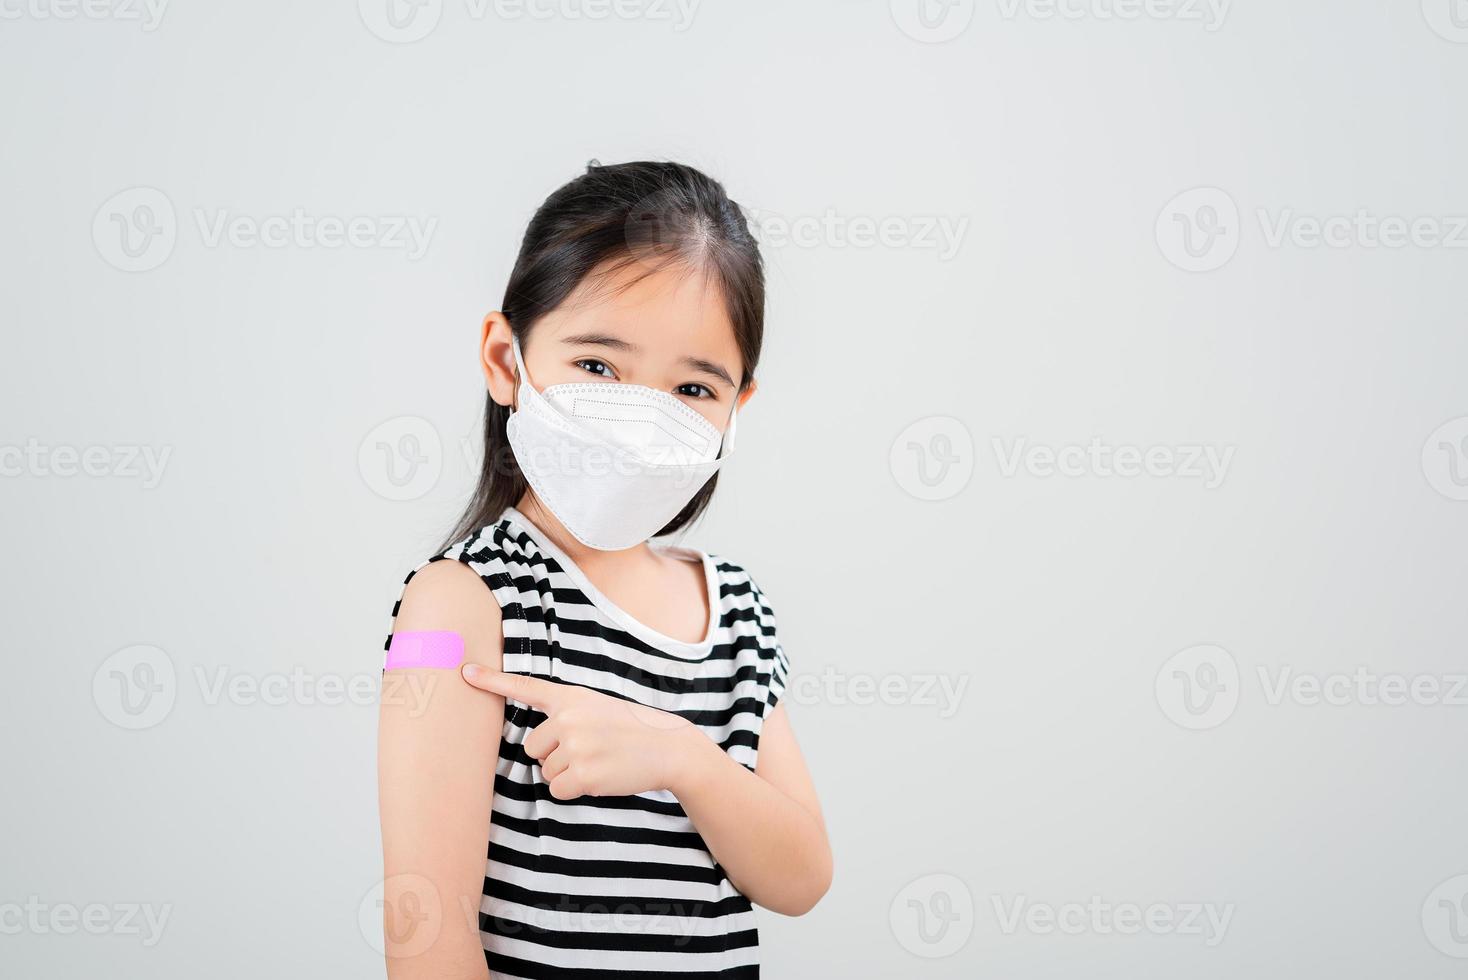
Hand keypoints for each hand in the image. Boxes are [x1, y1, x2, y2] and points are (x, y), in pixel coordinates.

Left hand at [460, 664, 709, 799]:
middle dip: (555, 755)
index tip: (464, 672)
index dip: (491, 680)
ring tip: (599, 762)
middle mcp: (569, 718)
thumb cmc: (630, 730)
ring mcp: (575, 746)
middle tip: (590, 749)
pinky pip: (557, 790)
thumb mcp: (597, 708)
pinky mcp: (582, 774)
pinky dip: (575, 791)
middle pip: (533, 748)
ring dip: (568, 774)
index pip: (525, 687)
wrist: (668, 747)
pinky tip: (599, 778)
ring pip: (546, 772)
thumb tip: (535, 745)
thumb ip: (566, 716)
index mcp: (571, 697)